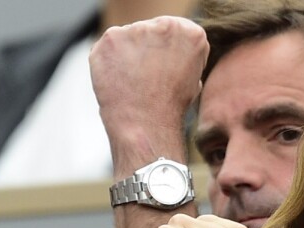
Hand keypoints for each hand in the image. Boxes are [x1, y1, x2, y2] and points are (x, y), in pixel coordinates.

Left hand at [90, 16, 208, 167]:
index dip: (170, 52)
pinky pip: (109, 46)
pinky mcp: (110, 38)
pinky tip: (119, 79)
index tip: (168, 71)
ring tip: (134, 82)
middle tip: (148, 78)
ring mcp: (134, 30)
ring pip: (129, 37)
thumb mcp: (194, 79)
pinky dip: (110, 61)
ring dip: (129, 54)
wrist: (146, 125)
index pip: (176, 31)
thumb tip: (170, 50)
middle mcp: (164, 26)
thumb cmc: (171, 107)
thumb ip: (184, 55)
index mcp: (191, 33)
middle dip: (148, 49)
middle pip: (151, 30)